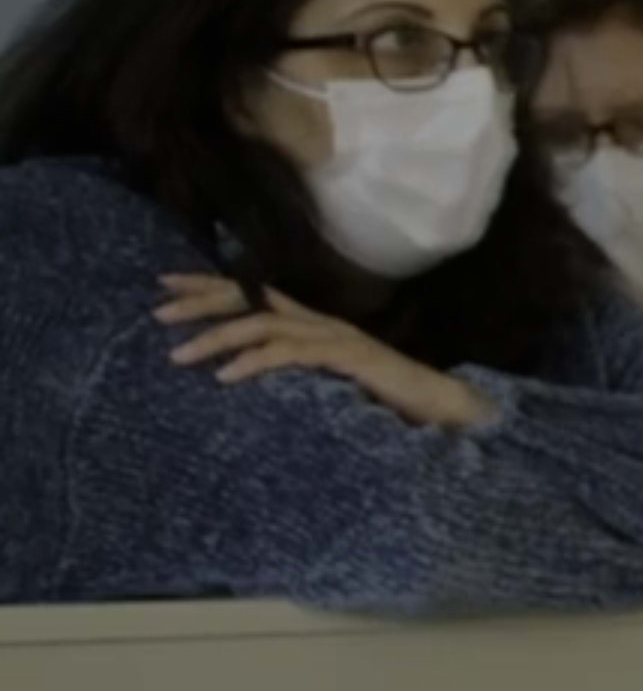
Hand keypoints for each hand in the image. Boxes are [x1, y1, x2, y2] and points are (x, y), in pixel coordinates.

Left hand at [157, 275, 493, 430]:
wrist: (439, 406)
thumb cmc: (384, 398)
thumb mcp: (325, 381)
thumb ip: (293, 372)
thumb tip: (245, 376)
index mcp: (312, 324)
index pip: (253, 294)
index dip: (208, 285)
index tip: (164, 284)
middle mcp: (319, 322)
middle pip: (250, 299)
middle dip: (200, 302)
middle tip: (157, 313)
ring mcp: (333, 336)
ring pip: (262, 325)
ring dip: (216, 338)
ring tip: (178, 355)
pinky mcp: (346, 356)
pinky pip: (290, 353)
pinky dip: (255, 362)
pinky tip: (226, 376)